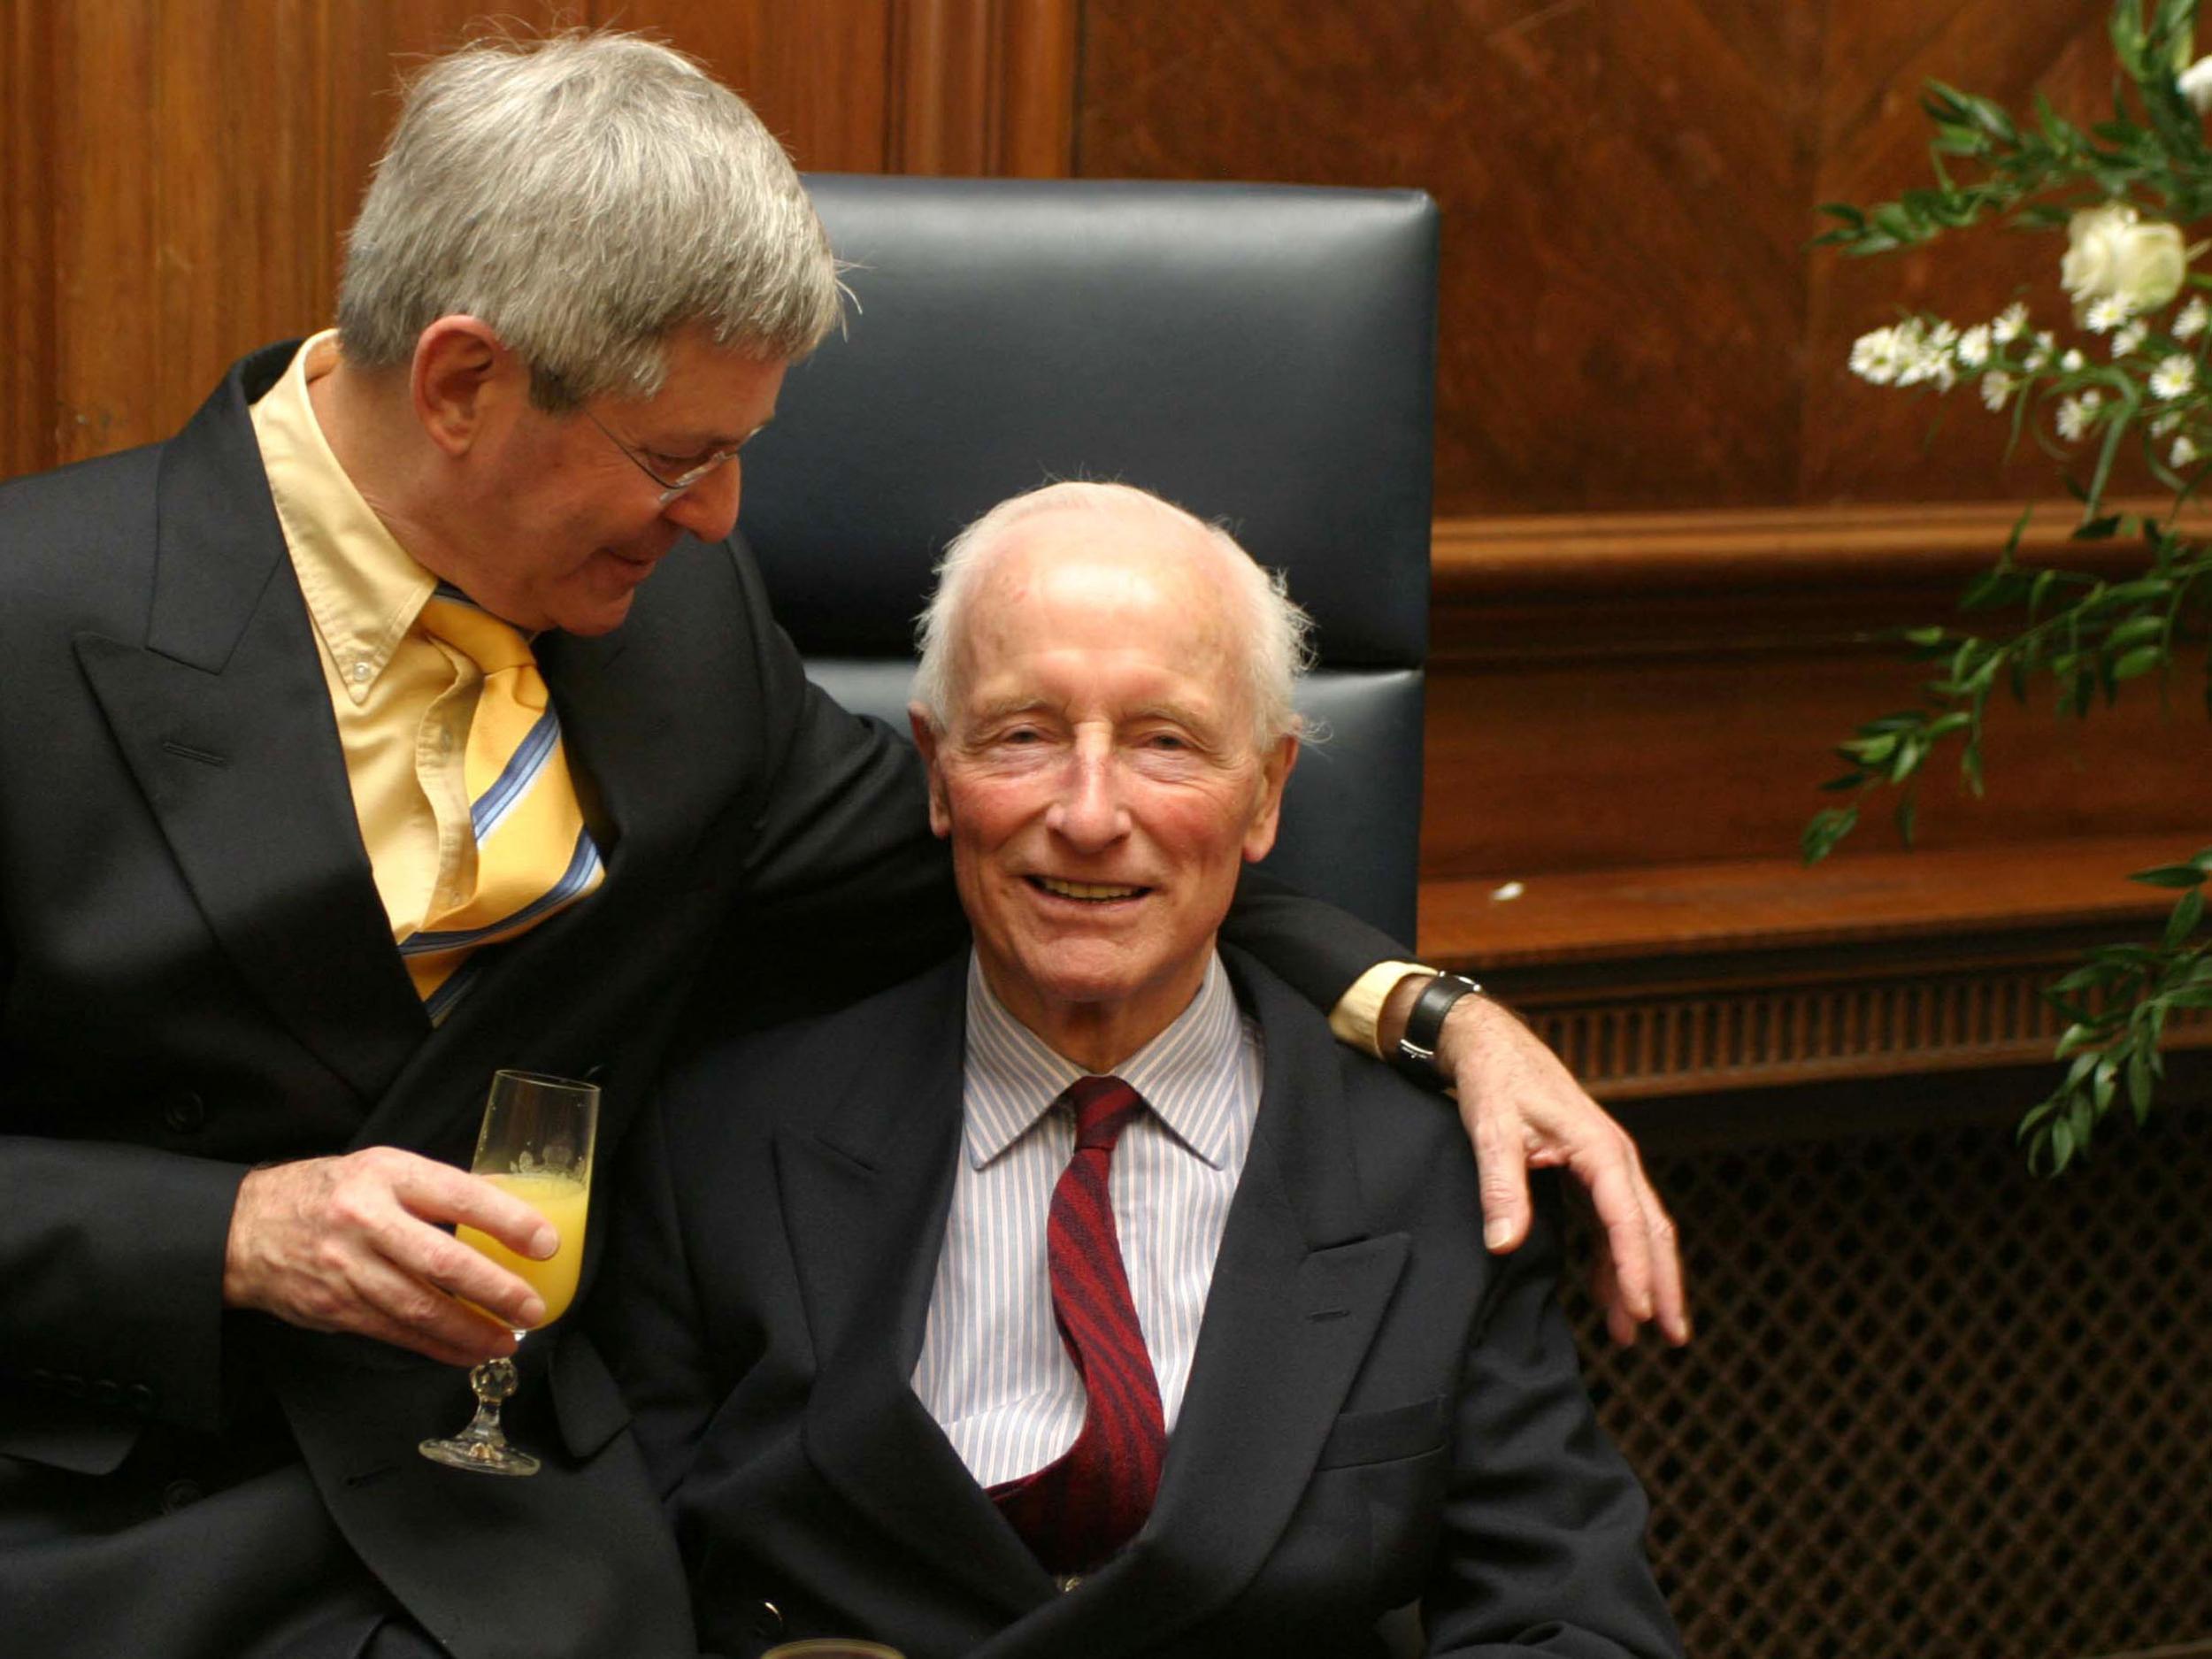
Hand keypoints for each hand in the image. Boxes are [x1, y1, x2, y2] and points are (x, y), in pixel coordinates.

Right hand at [223, 1147, 558, 1366]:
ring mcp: (348, 1268)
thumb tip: (511, 1208)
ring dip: (471, 1331)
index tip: (546, 1241)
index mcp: (387, 1175)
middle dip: (495, 1290)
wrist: (246, 1229)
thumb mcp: (383, 1168)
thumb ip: (439, 1189)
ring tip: (508, 1340)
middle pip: (441, 1262)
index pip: (459, 1196)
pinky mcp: (337, 1308)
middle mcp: (366, 1221)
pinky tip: (467, 1351)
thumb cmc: (330, 1192)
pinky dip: (438, 1346)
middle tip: (533, 1307)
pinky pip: (397, 1332)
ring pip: (419, 1308)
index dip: (508, 1221)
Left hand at [1431, 991, 1688, 1347]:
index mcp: (1599, 1147)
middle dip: (1662, 1285)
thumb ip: (1501, 1188)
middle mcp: (1614, 1158)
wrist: (1493, 1046)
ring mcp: (1607, 1167)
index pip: (1626, 1219)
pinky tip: (1610, 1298)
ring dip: (1640, 1280)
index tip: (1638, 1312)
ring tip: (1638, 1335)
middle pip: (1651, 1230)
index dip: (1634, 1269)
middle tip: (1673, 1339)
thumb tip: (1503, 1245)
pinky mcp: (1591, 1173)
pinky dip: (1615, 1262)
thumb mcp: (1492, 1131)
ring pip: (1638, 1231)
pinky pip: (1614, 1225)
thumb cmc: (1496, 1083)